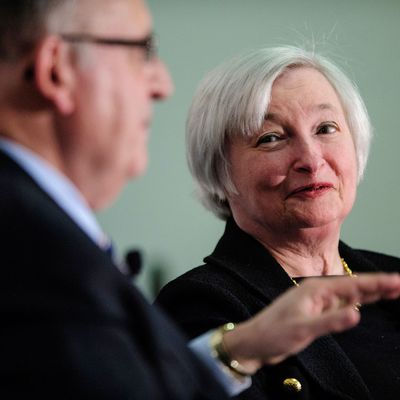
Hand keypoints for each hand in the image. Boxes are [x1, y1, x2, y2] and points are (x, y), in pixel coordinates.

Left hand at [223, 273, 399, 372]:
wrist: (255, 342)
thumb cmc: (274, 334)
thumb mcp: (302, 329)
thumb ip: (330, 321)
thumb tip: (357, 313)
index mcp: (315, 290)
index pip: (352, 285)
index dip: (377, 283)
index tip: (398, 281)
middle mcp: (317, 292)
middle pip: (353, 287)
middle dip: (377, 285)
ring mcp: (317, 302)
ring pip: (348, 295)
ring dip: (369, 292)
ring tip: (391, 290)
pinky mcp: (315, 313)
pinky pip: (340, 306)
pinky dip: (356, 303)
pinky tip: (364, 302)